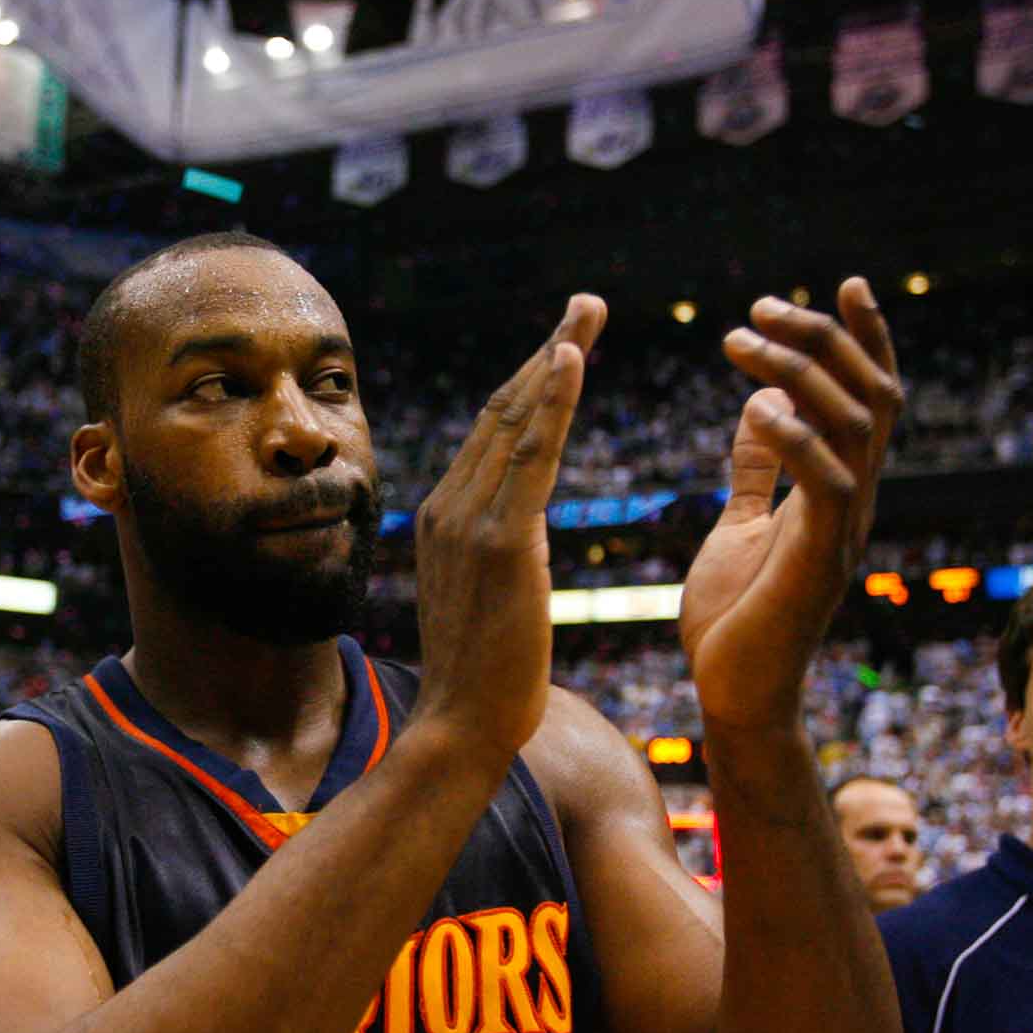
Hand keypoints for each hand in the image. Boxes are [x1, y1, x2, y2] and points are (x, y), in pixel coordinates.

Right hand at [411, 294, 607, 760]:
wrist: (462, 729)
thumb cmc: (484, 683)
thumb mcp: (482, 601)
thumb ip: (490, 556)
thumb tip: (507, 540)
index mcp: (442, 517)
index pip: (493, 434)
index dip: (531, 382)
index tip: (564, 342)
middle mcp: (447, 506)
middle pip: (503, 410)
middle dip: (548, 350)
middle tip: (587, 303)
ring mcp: (468, 520)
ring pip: (516, 419)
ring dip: (556, 356)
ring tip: (589, 311)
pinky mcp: (499, 541)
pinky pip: (530, 455)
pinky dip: (551, 401)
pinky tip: (571, 358)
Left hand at [681, 279, 901, 728]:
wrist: (733, 695)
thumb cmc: (736, 616)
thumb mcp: (741, 524)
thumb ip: (757, 470)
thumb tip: (759, 405)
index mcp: (835, 489)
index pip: (867, 398)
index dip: (864, 339)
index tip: (845, 283)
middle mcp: (852, 502)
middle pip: (869, 395)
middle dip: (823, 339)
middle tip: (760, 306)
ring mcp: (842, 530)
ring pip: (853, 426)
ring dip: (798, 373)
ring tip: (738, 342)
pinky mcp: (819, 561)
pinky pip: (826, 484)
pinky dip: (796, 438)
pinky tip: (758, 407)